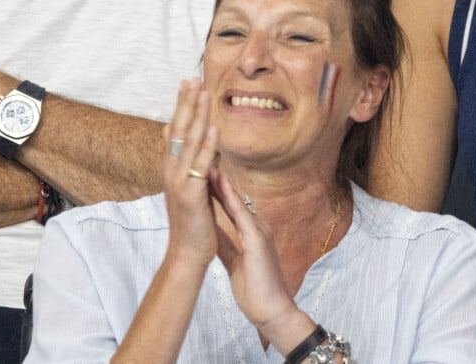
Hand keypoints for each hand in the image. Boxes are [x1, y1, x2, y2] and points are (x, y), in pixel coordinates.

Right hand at [162, 78, 217, 266]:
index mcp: (172, 167)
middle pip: (179, 128)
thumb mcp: (187, 188)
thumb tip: (193, 146)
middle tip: (192, 77)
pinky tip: (214, 128)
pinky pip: (200, 164)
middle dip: (186, 101)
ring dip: (197, 114)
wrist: (187, 253)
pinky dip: (207, 144)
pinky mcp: (190, 193)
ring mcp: (179, 180)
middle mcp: (171, 169)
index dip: (181, 105)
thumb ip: (188, 165)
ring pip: (189, 140)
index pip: (176, 129)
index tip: (187, 83)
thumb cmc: (191, 220)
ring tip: (203, 91)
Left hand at [210, 173, 299, 334]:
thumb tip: (211, 234)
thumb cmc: (256, 291)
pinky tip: (220, 186)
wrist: (273, 313)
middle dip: (217, 181)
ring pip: (236, 202)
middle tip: (202, 162)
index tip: (202, 176)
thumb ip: (226, 246)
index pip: (230, 206)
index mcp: (252, 233)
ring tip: (208, 165)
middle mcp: (257, 227)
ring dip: (222, 184)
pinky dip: (229, 198)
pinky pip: (241, 214)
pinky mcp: (257, 240)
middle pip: (233, 199)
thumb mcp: (234, 263)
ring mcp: (259, 231)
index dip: (216, 191)